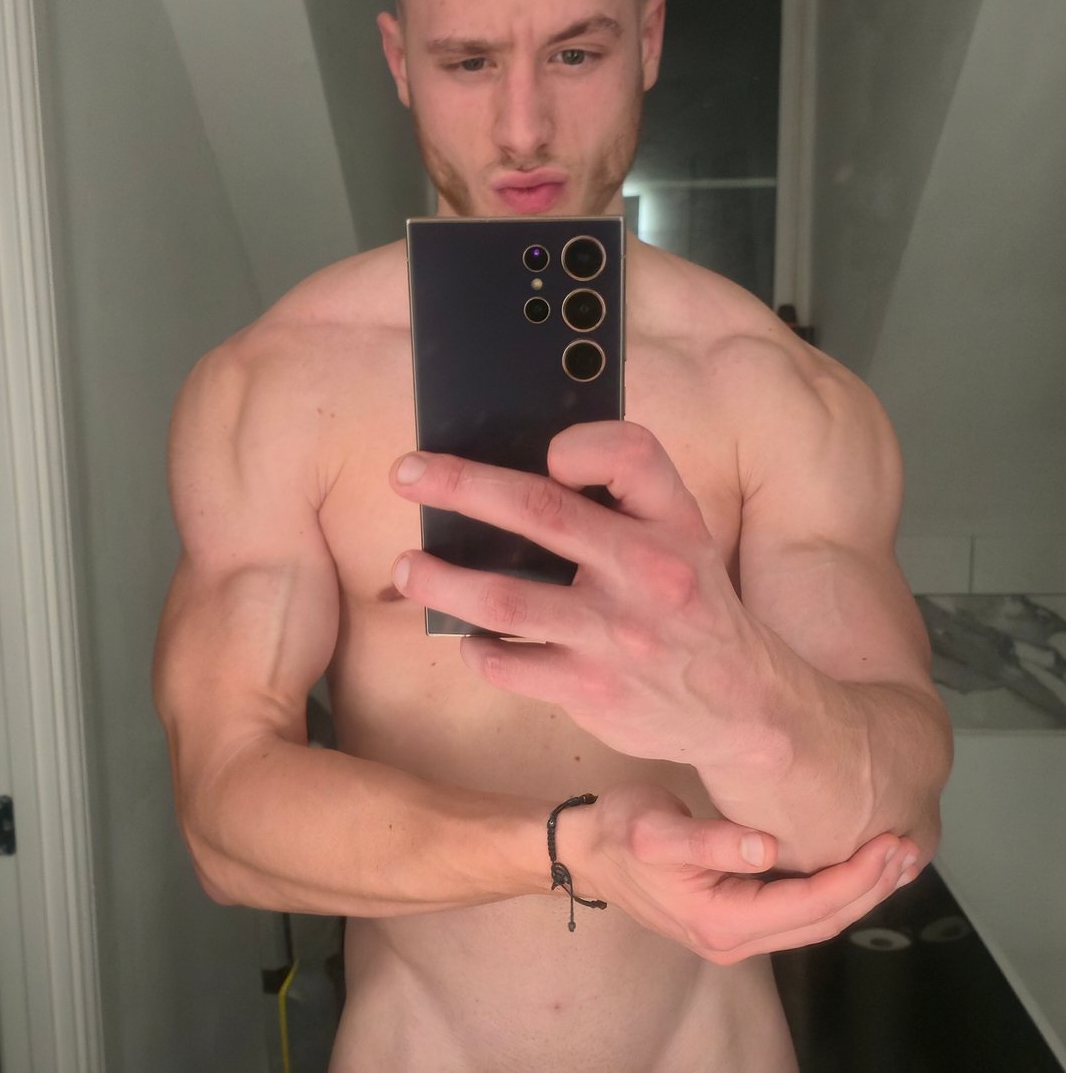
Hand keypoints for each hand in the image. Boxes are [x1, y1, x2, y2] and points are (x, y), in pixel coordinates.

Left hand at [390, 422, 773, 770]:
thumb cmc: (692, 604)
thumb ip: (624, 497)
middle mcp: (647, 571)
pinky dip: (479, 649)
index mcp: (672, 521)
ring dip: (442, 580)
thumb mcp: (684, 537)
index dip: (581, 444)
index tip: (543, 450)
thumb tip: (523, 467)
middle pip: (540, 511)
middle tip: (405, 473)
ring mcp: (617, 635)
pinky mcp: (593, 690)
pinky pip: (510, 664)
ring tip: (405, 568)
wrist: (745, 706)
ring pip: (505, 598)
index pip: (630, 454)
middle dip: (461, 486)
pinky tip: (469, 638)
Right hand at [562, 784, 918, 963]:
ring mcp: (737, 933)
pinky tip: (853, 863)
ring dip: (859, 889)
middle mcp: (737, 939)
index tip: (891, 843)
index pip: (810, 906)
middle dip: (871, 887)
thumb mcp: (656, 830)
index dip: (856, 877)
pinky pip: (799, 910)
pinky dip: (834, 887)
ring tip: (897, 856)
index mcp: (724, 920)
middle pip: (823, 920)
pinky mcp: (737, 915)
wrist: (588, 849)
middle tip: (911, 847)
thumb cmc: (620, 833)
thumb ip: (712, 840)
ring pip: (815, 920)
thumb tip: (767, 848)